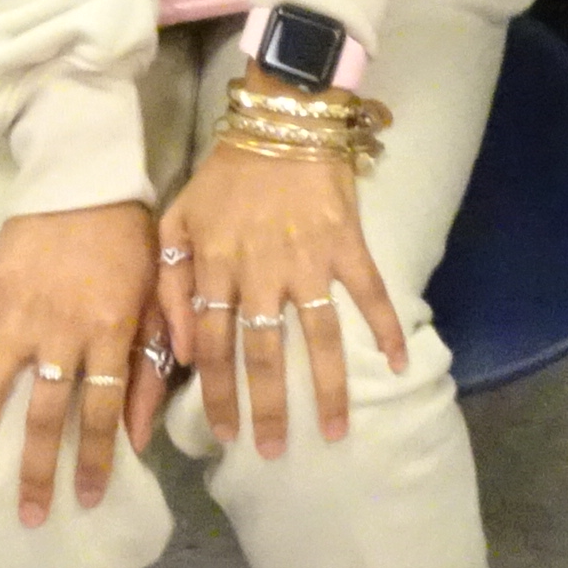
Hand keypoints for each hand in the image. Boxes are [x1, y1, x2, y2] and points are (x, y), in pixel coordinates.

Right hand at [0, 200, 157, 526]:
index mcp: (108, 331)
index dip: (94, 460)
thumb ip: (153, 361)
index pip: (101, 412)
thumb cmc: (130, 237)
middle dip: (36, 471)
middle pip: (45, 414)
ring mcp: (16, 311)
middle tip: (30, 517)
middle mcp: (59, 330)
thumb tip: (142, 432)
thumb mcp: (158, 295)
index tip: (85, 500)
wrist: (84, 174)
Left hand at [159, 117, 410, 458]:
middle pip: (263, 351)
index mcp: (216, 264)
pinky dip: (386, 326)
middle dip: (267, 406)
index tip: (224, 435)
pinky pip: (370, 291)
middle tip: (271, 451)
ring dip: (327, 387)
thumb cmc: (224, 175)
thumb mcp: (176, 220)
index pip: (211, 344)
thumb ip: (169, 284)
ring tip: (332, 431)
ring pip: (318, 335)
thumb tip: (176, 350)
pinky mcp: (347, 242)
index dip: (217, 393)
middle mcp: (260, 269)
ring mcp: (308, 257)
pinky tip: (398, 363)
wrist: (282, 117)